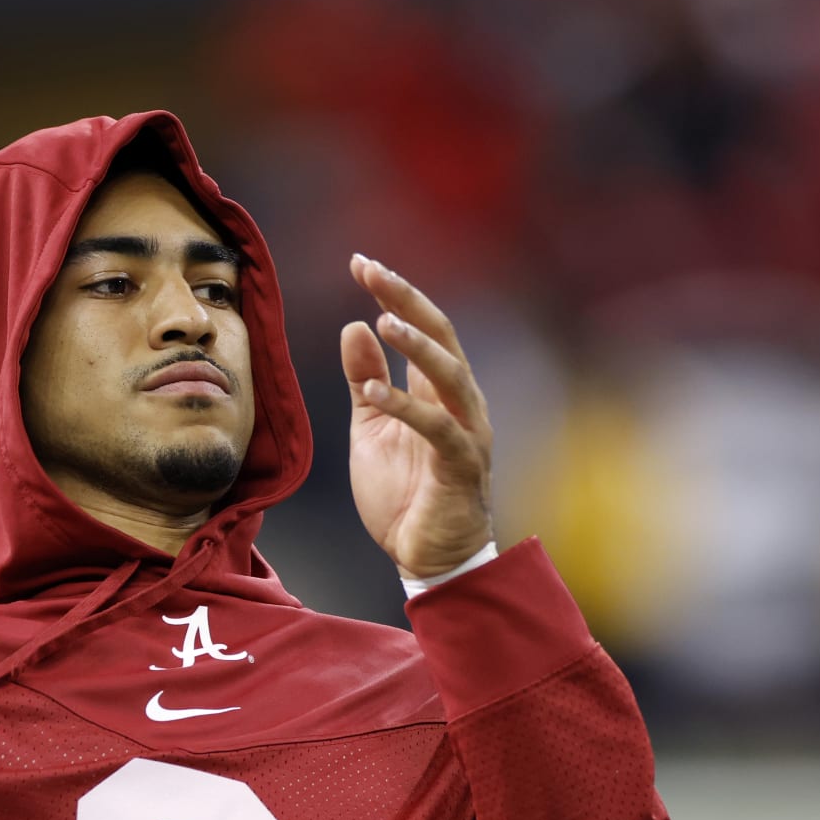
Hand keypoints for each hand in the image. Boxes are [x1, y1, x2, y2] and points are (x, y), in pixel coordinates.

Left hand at [342, 255, 492, 579]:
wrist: (426, 557)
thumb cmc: (403, 493)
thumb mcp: (370, 429)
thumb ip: (365, 382)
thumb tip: (354, 327)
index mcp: (437, 390)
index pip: (422, 328)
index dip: (394, 293)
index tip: (361, 263)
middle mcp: (459, 403)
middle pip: (441, 336)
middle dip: (406, 299)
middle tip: (371, 270)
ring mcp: (465, 432)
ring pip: (449, 373)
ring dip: (417, 345)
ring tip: (384, 317)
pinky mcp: (461, 466)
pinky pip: (438, 429)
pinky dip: (406, 408)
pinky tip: (373, 394)